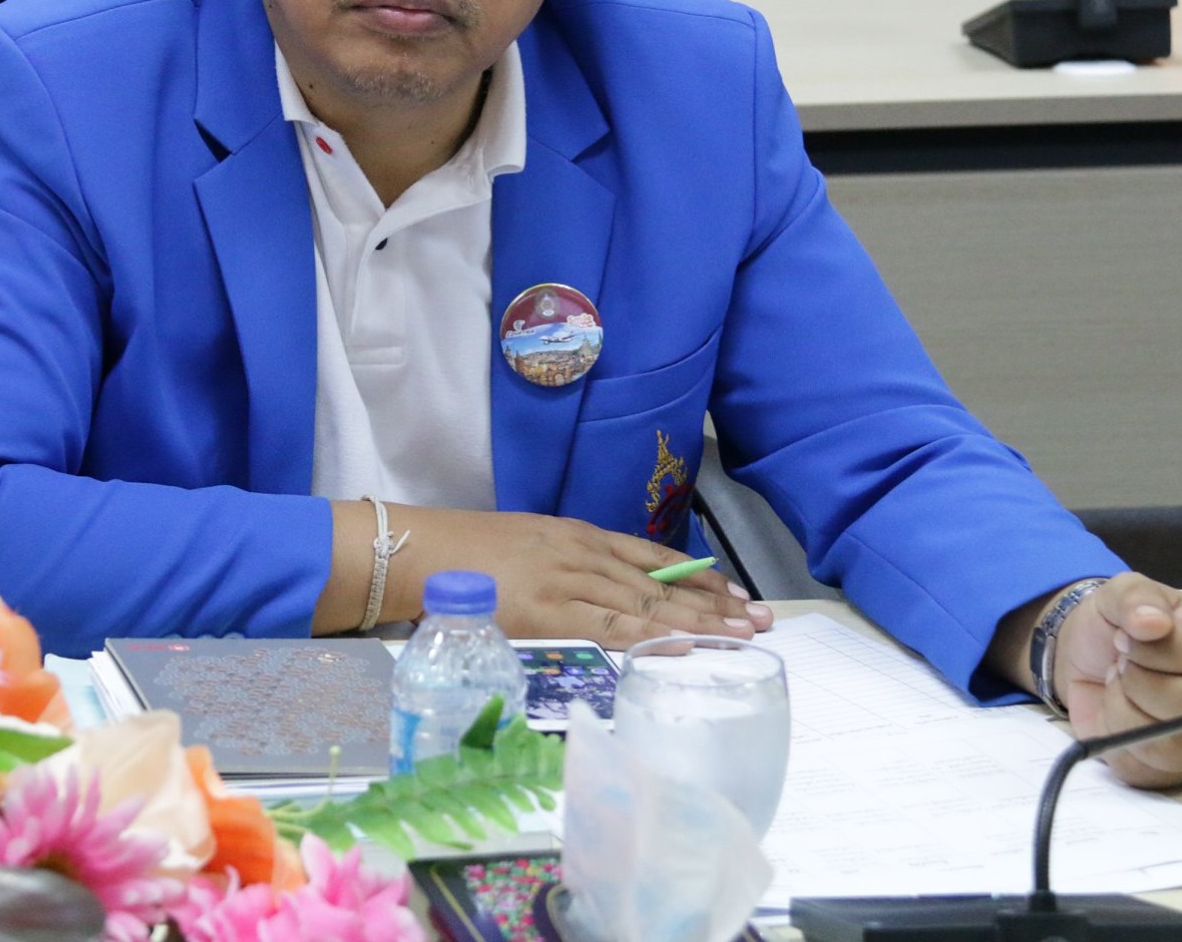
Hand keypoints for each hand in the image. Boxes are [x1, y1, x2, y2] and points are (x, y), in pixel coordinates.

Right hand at [363, 504, 769, 646]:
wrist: (417, 550)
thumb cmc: (462, 553)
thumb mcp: (526, 546)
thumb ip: (564, 567)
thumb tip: (596, 594)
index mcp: (577, 535)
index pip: (653, 557)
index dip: (698, 577)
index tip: (736, 593)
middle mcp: (582, 553)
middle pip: (662, 583)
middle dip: (717, 603)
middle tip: (765, 620)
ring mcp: (568, 580)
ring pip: (648, 605)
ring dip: (701, 623)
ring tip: (745, 636)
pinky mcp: (549, 610)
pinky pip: (612, 627)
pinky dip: (654, 638)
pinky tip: (688, 646)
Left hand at [1055, 573, 1181, 787]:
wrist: (1088, 660)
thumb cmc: (1120, 625)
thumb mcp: (1122, 594)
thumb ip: (1136, 598)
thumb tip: (1152, 623)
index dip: (1156, 648)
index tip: (1127, 637)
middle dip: (1138, 682)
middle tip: (1121, 664)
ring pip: (1168, 743)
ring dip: (1122, 709)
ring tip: (1120, 686)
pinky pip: (1146, 769)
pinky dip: (1115, 739)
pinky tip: (1117, 714)